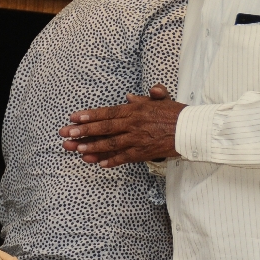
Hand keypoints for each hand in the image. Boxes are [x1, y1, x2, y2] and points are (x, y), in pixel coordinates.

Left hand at [59, 85, 184, 167]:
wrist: (192, 129)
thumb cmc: (175, 114)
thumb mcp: (159, 101)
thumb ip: (143, 99)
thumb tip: (128, 96)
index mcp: (136, 110)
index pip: (108, 112)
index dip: (90, 115)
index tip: (74, 117)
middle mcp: (134, 124)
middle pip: (105, 128)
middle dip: (84, 131)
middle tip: (67, 134)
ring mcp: (137, 139)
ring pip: (111, 144)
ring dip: (93, 147)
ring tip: (77, 149)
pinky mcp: (143, 153)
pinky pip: (124, 158)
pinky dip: (111, 161)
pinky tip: (98, 163)